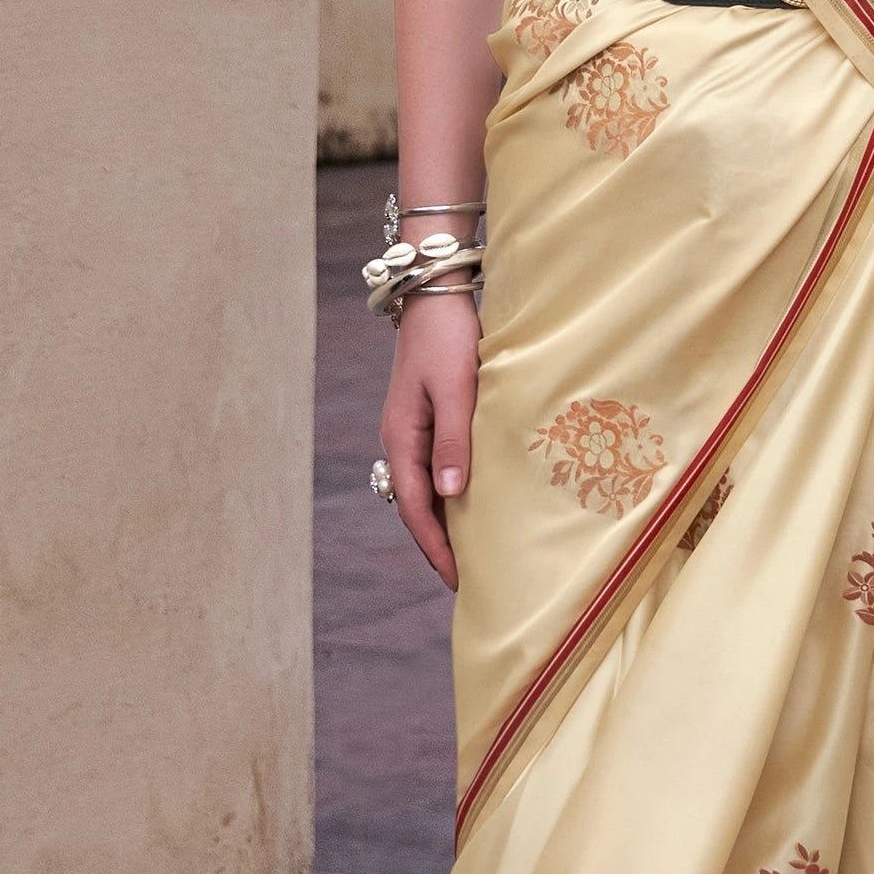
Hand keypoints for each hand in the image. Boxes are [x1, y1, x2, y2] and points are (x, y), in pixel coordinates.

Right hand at [380, 292, 482, 589]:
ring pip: (427, 488)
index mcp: (402, 438)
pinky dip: (451, 493)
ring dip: (445, 520)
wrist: (437, 292)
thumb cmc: (448, 338)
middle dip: (438, 544)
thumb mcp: (454, 390)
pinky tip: (472, 503)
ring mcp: (412, 428)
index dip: (435, 548)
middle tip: (468, 580)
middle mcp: (401, 439)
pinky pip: (436, 467)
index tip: (457, 581)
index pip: (415, 508)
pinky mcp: (428, 415)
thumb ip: (452, 442)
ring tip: (471, 552)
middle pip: (417, 505)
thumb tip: (450, 496)